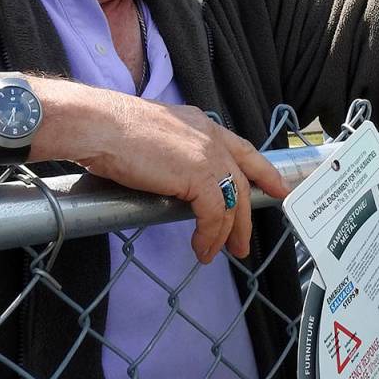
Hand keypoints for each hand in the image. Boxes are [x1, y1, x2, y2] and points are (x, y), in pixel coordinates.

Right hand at [76, 91, 288, 263]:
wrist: (101, 125)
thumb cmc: (112, 129)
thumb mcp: (156, 134)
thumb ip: (173, 150)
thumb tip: (169, 175)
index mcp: (202, 125)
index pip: (243, 150)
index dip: (263, 172)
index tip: (278, 189)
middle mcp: (211, 137)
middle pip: (243, 182)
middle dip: (244, 218)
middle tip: (241, 242)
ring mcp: (207, 156)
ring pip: (232, 203)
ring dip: (226, 234)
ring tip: (215, 254)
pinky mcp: (198, 176)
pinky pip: (214, 215)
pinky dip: (209, 236)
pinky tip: (200, 249)